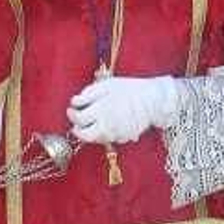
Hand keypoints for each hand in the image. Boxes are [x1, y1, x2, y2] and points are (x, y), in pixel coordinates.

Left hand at [67, 74, 181, 145]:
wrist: (152, 100)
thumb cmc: (129, 89)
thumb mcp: (107, 85)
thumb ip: (88, 93)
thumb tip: (75, 102)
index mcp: (101, 109)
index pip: (78, 118)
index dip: (71, 114)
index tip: (71, 109)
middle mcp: (107, 125)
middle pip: (85, 135)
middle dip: (78, 130)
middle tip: (77, 123)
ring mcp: (115, 133)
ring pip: (96, 138)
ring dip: (91, 131)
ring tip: (94, 120)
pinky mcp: (123, 138)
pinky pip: (109, 138)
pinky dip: (105, 132)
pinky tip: (108, 123)